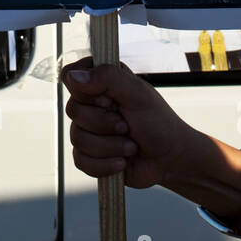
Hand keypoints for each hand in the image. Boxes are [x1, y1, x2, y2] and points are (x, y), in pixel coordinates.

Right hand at [61, 58, 196, 189]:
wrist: (169, 160)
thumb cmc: (158, 122)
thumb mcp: (138, 94)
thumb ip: (108, 78)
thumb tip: (72, 77)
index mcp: (101, 82)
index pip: (71, 75)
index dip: (85, 91)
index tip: (108, 99)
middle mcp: (91, 104)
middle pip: (73, 110)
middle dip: (104, 123)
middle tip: (127, 125)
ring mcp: (88, 130)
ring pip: (77, 138)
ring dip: (110, 146)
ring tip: (131, 146)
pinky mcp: (89, 155)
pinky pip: (81, 160)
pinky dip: (105, 164)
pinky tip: (122, 162)